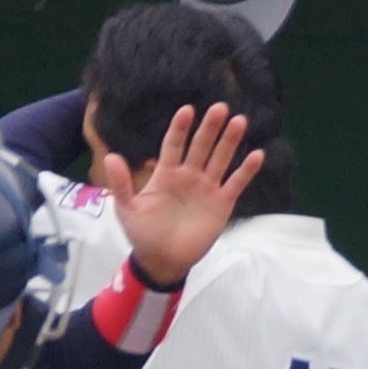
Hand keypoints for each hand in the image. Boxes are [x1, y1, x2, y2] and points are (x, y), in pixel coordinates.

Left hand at [94, 100, 261, 288]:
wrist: (162, 260)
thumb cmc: (143, 234)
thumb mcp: (127, 209)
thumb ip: (121, 183)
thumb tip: (110, 156)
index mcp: (166, 173)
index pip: (174, 145)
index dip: (180, 129)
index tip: (187, 111)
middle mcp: (189, 175)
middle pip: (201, 146)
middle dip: (210, 128)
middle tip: (220, 108)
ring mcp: (207, 188)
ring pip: (220, 159)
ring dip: (230, 141)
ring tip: (239, 121)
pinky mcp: (222, 204)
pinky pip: (236, 183)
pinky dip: (246, 171)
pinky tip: (257, 155)